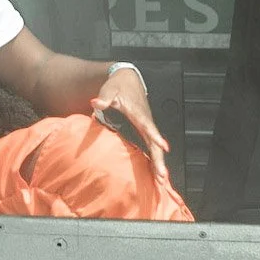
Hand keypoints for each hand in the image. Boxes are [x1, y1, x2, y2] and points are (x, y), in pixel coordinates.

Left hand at [91, 67, 170, 183]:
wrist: (128, 79)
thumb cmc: (118, 86)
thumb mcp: (109, 90)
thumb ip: (103, 98)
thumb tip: (96, 103)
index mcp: (138, 112)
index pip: (147, 126)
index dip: (154, 136)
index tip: (163, 146)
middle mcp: (146, 121)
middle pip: (155, 142)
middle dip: (159, 159)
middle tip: (162, 176)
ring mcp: (147, 126)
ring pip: (155, 147)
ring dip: (158, 163)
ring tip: (161, 180)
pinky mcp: (145, 129)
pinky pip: (152, 146)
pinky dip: (155, 159)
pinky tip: (156, 172)